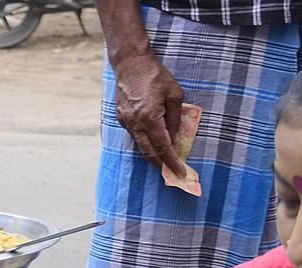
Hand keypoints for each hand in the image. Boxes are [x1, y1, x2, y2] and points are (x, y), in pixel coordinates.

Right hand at [112, 53, 186, 177]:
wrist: (130, 62)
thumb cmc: (155, 75)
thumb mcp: (174, 94)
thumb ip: (175, 118)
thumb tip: (175, 137)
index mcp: (150, 118)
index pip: (163, 147)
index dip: (172, 162)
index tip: (180, 172)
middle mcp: (135, 123)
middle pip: (148, 153)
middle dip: (161, 165)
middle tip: (171, 172)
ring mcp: (126, 122)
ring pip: (140, 145)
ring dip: (152, 153)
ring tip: (164, 158)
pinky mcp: (121, 118)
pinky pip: (134, 135)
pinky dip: (144, 140)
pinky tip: (152, 139)